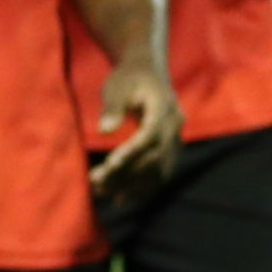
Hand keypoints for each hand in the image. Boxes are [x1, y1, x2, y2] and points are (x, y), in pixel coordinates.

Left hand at [91, 62, 182, 202]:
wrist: (148, 73)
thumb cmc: (129, 78)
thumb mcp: (117, 86)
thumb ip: (112, 107)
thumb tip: (104, 130)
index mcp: (164, 105)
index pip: (151, 133)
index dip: (133, 151)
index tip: (110, 164)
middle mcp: (174, 124)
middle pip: (154, 156)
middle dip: (126, 172)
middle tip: (95, 182)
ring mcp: (176, 138)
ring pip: (159, 169)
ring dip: (132, 184)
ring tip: (101, 190)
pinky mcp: (170, 149)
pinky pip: (160, 173)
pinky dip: (142, 187)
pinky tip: (119, 198)